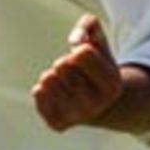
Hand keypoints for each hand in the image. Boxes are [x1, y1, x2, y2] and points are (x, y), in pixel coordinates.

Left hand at [32, 15, 123, 131]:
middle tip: (74, 73)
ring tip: (65, 83)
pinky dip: (41, 89)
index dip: (78, 50)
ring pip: (47, 80)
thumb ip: (89, 25)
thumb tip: (75, 40)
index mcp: (111, 84)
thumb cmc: (96, 66)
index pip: (81, 53)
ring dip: (52, 75)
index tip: (84, 59)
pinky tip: (55, 93)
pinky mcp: (58, 124)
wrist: (99, 105)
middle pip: (62, 65)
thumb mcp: (99, 40)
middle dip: (64, 62)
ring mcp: (76, 117)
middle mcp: (96, 105)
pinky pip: (37, 94)